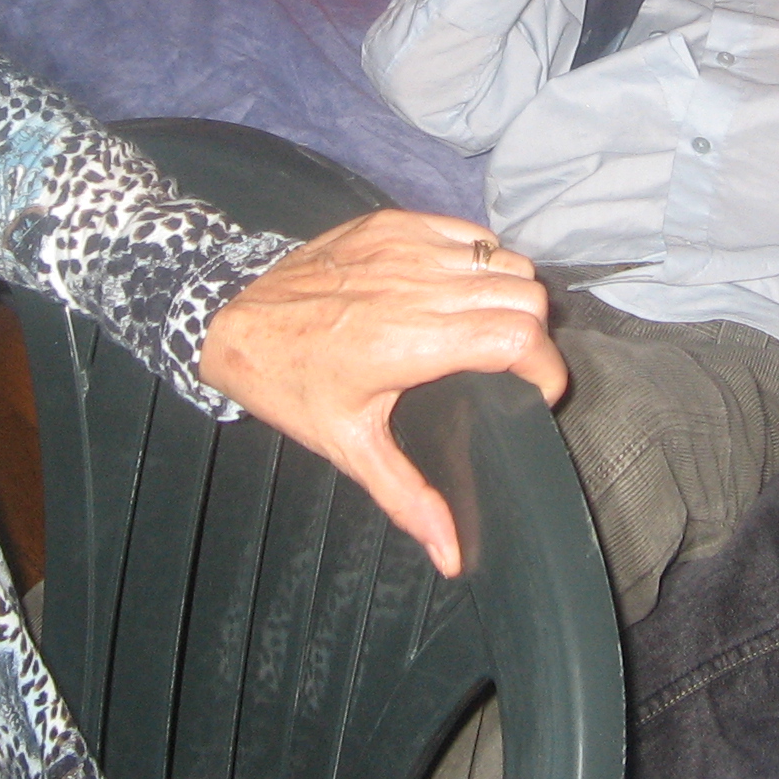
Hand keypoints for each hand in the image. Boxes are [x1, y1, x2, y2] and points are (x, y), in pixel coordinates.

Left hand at [199, 210, 565, 576]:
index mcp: (411, 342)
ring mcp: (407, 246)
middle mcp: (417, 286)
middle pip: (525, 297)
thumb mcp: (349, 446)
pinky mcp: (396, 222)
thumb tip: (452, 556)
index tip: (537, 394)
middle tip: (512, 369)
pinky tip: (460, 290)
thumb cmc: (291, 383)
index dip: (546, 368)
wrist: (232, 317)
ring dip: (513, 295)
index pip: (519, 337)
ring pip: (506, 260)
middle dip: (534, 336)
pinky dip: (482, 260)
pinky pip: (472, 233)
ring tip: (490, 329)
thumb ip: (409, 497)